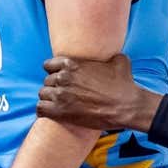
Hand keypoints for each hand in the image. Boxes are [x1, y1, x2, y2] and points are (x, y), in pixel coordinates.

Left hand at [37, 55, 162, 130]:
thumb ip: (108, 55)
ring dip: (49, 99)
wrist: (127, 106)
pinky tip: (53, 113)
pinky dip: (45, 111)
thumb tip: (112, 53)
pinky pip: (40, 109)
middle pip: (47, 81)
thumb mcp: (118, 60)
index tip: (60, 78)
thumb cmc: (124, 84)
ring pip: (43, 94)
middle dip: (54, 87)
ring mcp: (60, 95)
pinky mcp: (60, 112)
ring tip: (59, 104)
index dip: (54, 72)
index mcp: (72, 64)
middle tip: (64, 94)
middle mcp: (63, 77)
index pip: (48, 65)